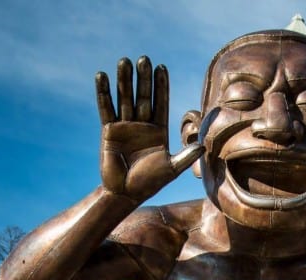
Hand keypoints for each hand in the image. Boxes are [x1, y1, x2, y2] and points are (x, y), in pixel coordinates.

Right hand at [96, 56, 202, 202]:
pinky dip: (104, 93)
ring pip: (125, 98)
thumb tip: (203, 147)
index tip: (162, 68)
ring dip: (125, 81)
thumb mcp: (171, 170)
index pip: (160, 103)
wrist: (127, 193)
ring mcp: (125, 126)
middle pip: (143, 96)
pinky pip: (106, 108)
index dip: (161, 86)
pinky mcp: (109, 130)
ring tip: (124, 61)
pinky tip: (102, 76)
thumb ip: (186, 157)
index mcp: (158, 131)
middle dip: (144, 79)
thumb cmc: (150, 183)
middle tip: (144, 59)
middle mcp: (142, 125)